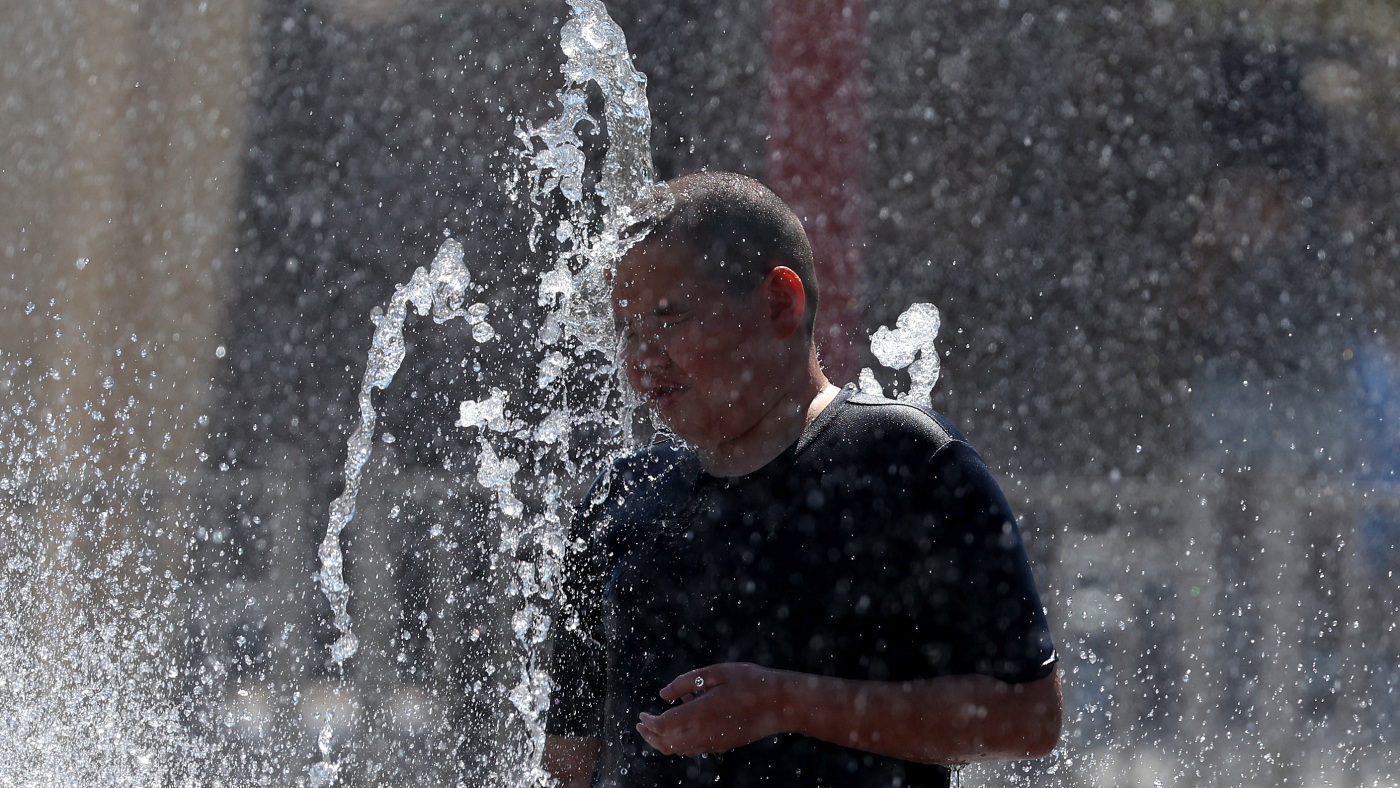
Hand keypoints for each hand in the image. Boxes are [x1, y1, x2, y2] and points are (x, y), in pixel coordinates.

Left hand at [635, 662, 790, 756]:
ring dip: (663, 741)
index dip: (649, 723)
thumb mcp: (716, 673)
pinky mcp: (722, 745)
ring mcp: (714, 742)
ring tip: (657, 725)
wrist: (780, 704)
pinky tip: (684, 721)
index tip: (641, 715)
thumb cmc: (750, 682)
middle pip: (666, 744)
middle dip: (650, 736)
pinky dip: (680, 741)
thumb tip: (664, 694)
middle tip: (641, 725)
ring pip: (679, 751)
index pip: (663, 726)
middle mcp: (704, 733)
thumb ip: (686, 682)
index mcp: (700, 713)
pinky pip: (693, 749)